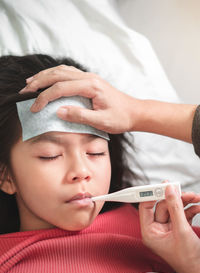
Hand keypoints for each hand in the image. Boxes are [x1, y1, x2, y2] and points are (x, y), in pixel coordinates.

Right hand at [19, 65, 139, 133]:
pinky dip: (54, 75)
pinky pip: (68, 73)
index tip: (34, 108)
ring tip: (31, 83)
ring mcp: (89, 77)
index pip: (61, 88)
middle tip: (25, 92)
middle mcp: (89, 78)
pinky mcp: (89, 80)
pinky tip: (48, 80)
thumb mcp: (102, 121)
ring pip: (61, 71)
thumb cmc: (120, 118)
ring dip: (45, 76)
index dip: (45, 98)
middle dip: (39, 82)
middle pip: (58, 74)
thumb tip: (59, 112)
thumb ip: (80, 116)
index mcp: (91, 86)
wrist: (134, 112)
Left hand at [139, 185, 199, 272]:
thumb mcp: (181, 230)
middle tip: (184, 190)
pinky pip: (182, 214)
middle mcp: (157, 230)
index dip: (152, 195)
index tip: (162, 185)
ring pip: (174, 209)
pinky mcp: (179, 230)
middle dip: (175, 198)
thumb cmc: (189, 260)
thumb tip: (169, 189)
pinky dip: (190, 210)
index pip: (145, 207)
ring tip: (195, 197)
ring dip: (185, 202)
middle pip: (163, 206)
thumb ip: (175, 208)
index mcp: (150, 233)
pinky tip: (198, 206)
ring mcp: (168, 230)